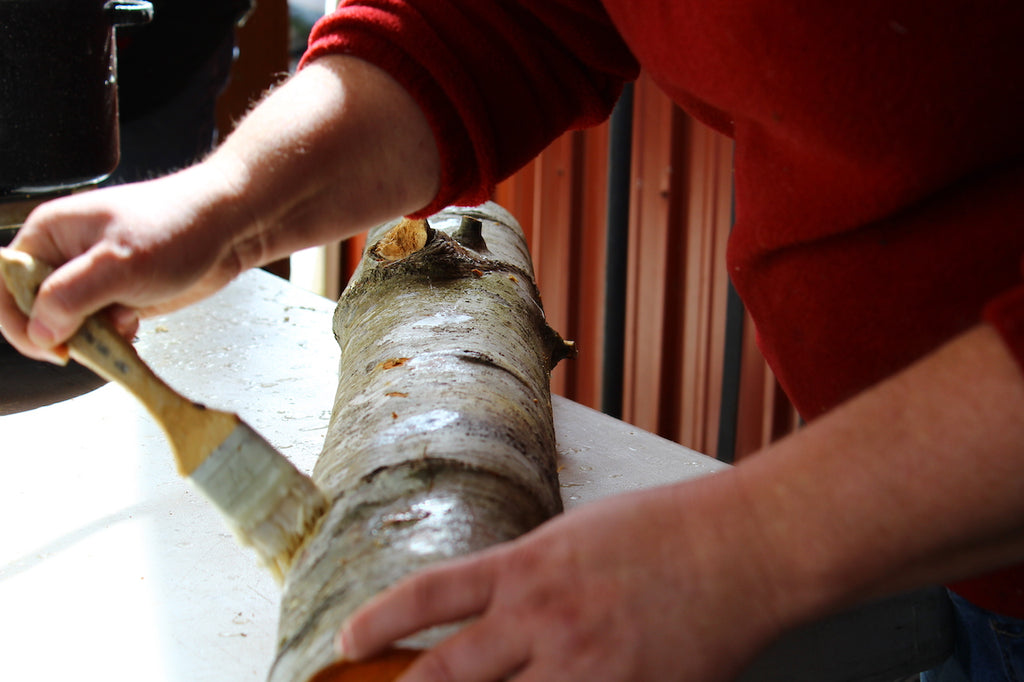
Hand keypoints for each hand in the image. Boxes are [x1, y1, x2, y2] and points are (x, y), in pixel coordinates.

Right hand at [0, 161, 253, 361]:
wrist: (228, 228)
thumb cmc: (177, 228)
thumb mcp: (118, 264)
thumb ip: (70, 297)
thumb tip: (39, 331)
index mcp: (49, 234)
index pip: (7, 285)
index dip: (19, 321)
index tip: (50, 347)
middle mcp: (66, 256)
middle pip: (37, 311)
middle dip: (62, 332)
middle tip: (93, 342)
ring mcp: (94, 277)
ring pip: (70, 325)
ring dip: (92, 337)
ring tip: (121, 326)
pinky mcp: (119, 295)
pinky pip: (100, 327)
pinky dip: (113, 336)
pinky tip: (134, 326)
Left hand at [338, 478, 784, 681]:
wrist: (739, 549)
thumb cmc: (663, 530)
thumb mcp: (576, 533)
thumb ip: (528, 574)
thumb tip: (491, 606)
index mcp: (526, 568)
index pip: (429, 596)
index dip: (377, 622)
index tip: (346, 640)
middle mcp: (542, 621)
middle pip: (445, 675)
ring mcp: (582, 668)